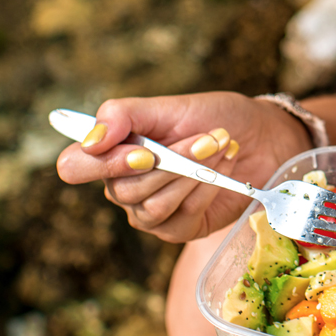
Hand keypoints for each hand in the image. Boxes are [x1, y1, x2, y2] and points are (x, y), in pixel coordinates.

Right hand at [55, 91, 312, 243]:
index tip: (144, 151)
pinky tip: (224, 171)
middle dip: (174, 160)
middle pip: (123, 189)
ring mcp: (149, 212)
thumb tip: (91, 139)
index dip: (102, 162)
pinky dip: (206, 190)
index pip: (75, 167)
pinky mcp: (179, 229)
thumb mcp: (169, 106)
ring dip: (194, 174)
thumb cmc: (213, 117)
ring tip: (221, 147)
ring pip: (153, 206)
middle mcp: (123, 187)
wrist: (261, 135)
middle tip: (210, 136)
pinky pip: (181, 218)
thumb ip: (123, 114)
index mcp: (111, 153)